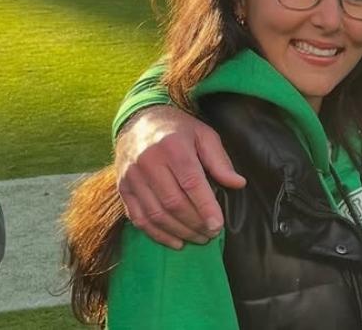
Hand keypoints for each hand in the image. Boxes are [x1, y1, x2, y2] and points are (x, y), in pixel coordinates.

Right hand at [115, 106, 246, 248]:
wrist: (139, 121)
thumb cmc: (179, 130)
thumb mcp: (205, 135)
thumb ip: (220, 161)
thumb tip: (238, 184)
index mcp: (173, 146)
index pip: (191, 183)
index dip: (205, 207)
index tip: (218, 225)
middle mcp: (148, 162)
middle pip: (173, 202)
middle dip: (194, 223)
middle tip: (211, 234)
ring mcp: (132, 176)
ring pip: (155, 214)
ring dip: (179, 232)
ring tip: (198, 238)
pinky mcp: (123, 188)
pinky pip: (138, 218)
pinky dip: (157, 234)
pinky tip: (175, 241)